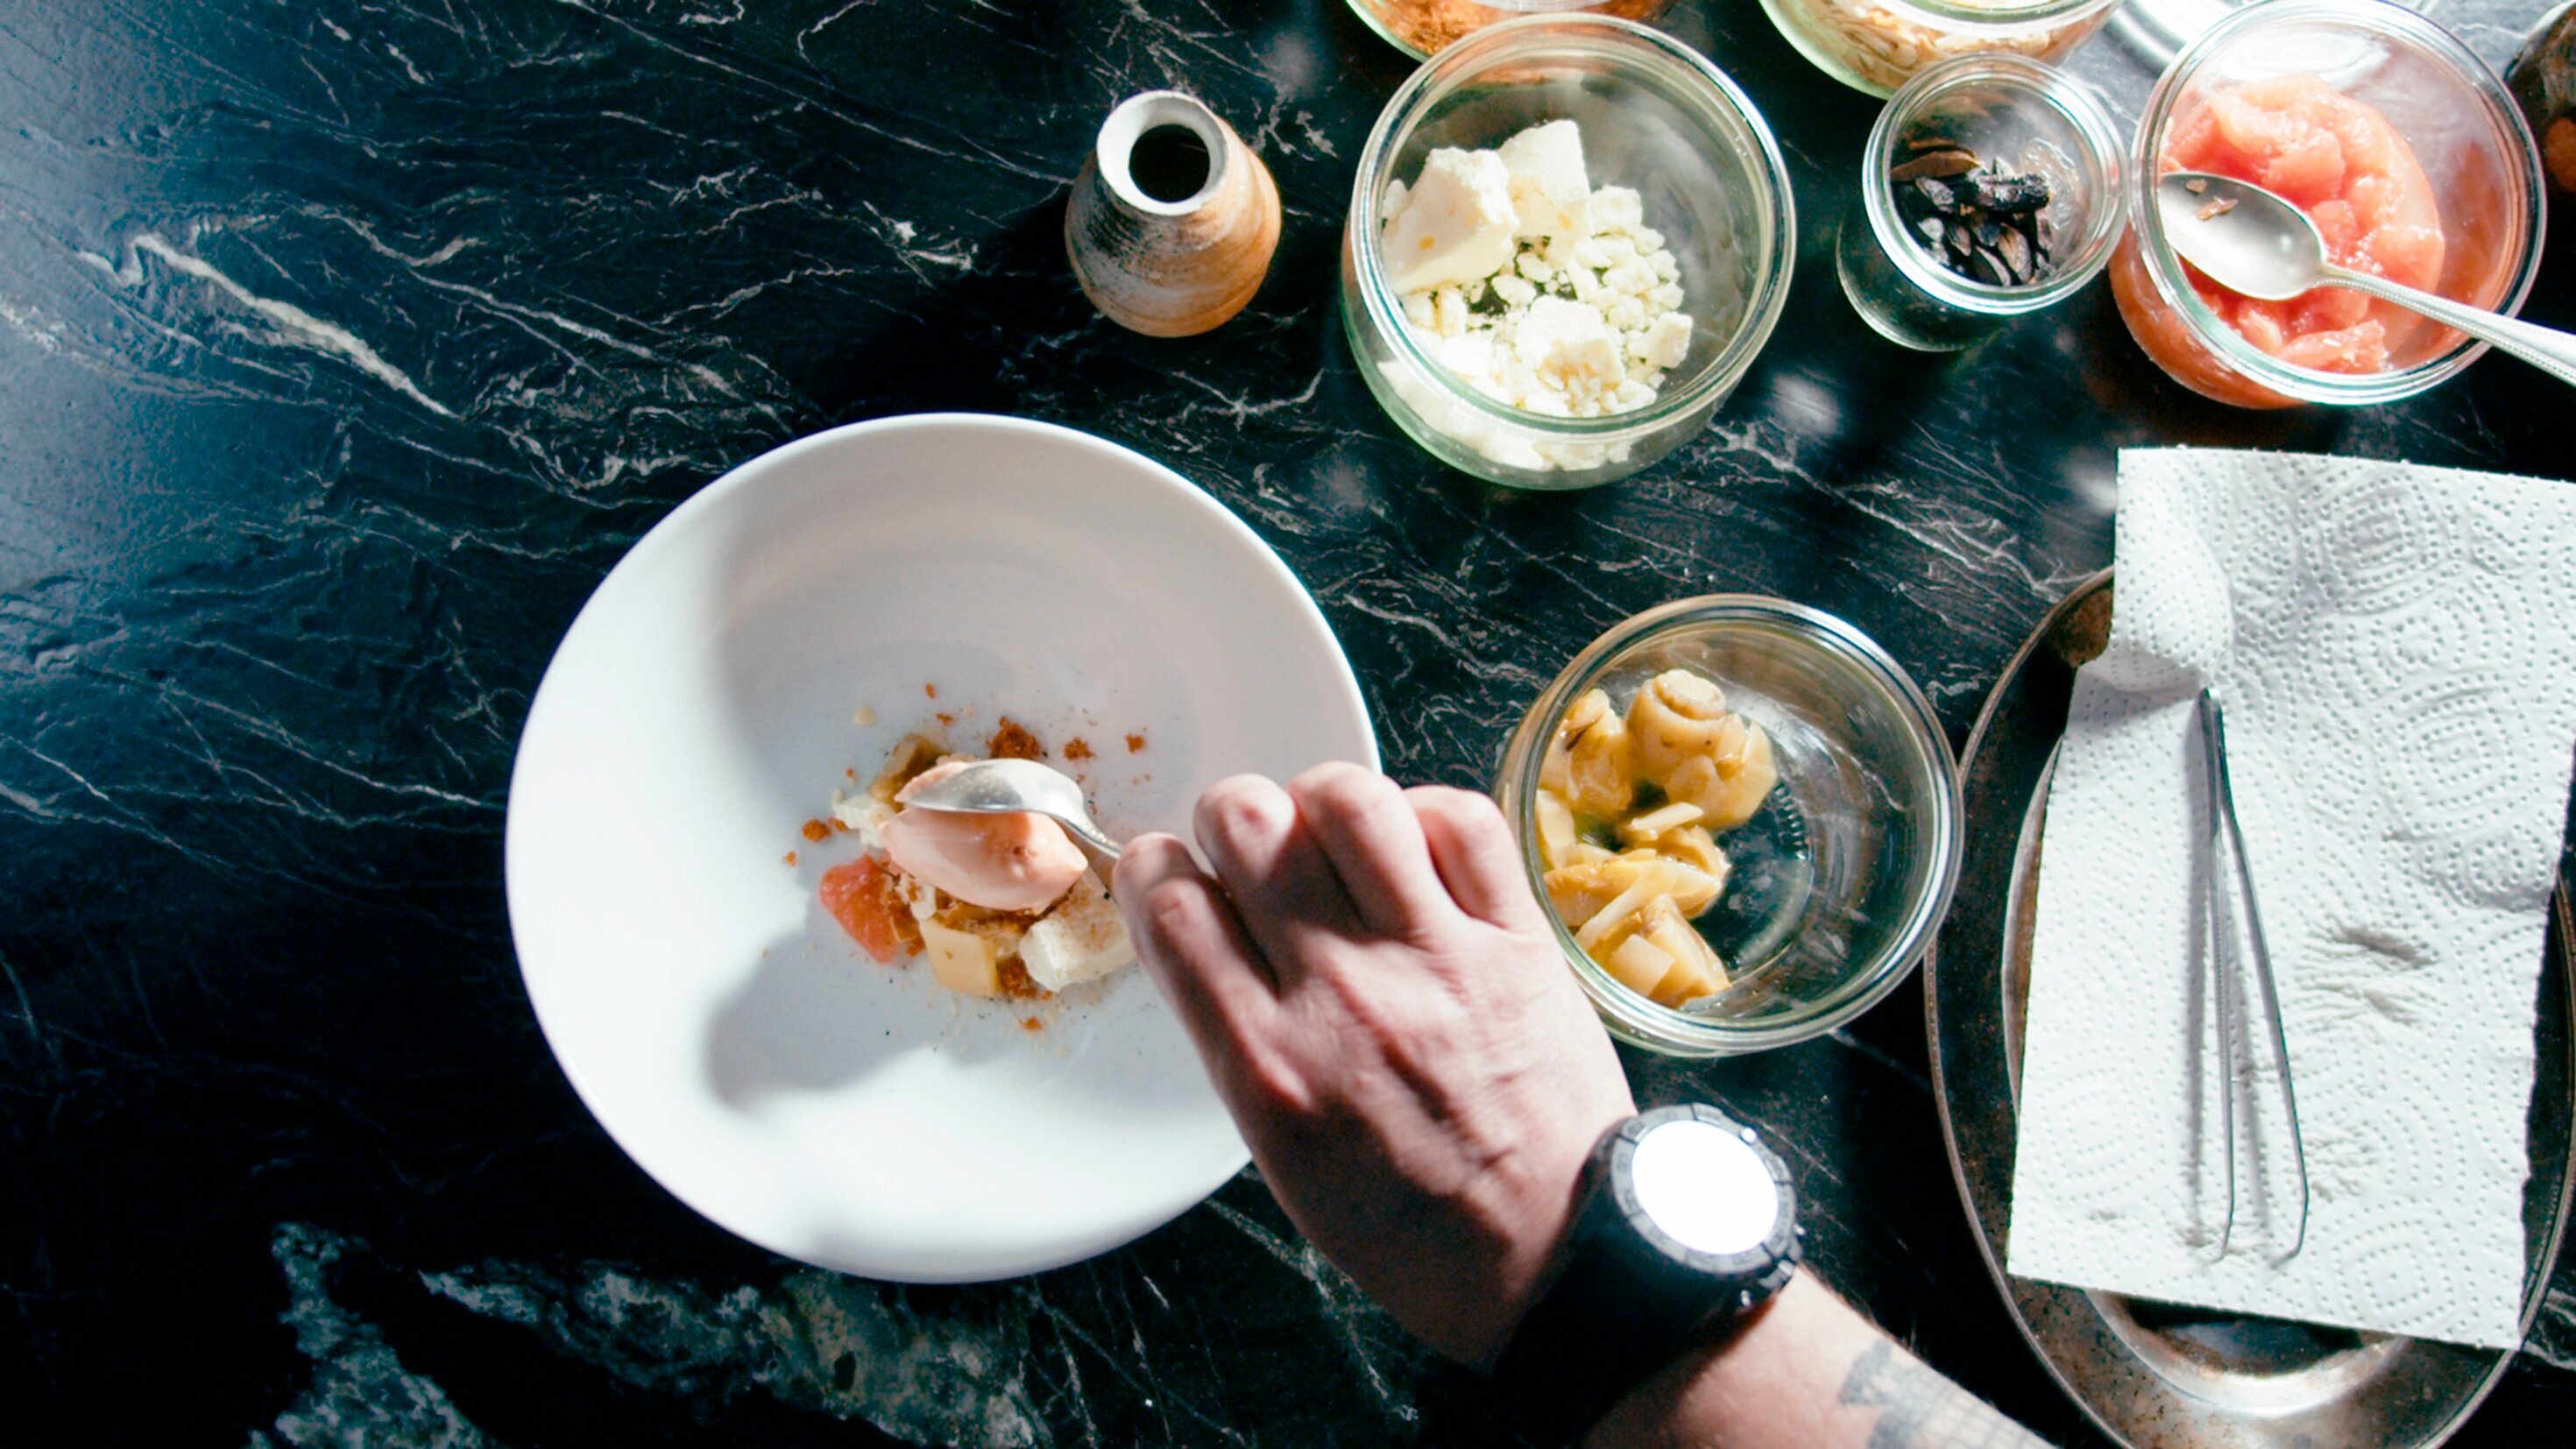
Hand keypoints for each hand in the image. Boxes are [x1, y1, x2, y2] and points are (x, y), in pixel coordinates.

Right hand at [1112, 763, 1633, 1366]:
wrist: (1554, 1260)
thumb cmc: (1416, 1227)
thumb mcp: (1282, 1157)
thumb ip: (1241, 1040)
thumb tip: (1216, 938)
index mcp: (1268, 1064)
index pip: (1172, 906)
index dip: (1156, 868)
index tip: (1171, 872)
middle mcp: (1344, 996)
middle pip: (1247, 822)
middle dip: (1231, 817)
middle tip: (1254, 848)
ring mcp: (1436, 959)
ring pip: (1350, 798)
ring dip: (1324, 800)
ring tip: (1334, 835)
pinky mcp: (1519, 941)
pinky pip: (1460, 818)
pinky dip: (1424, 813)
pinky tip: (1415, 850)